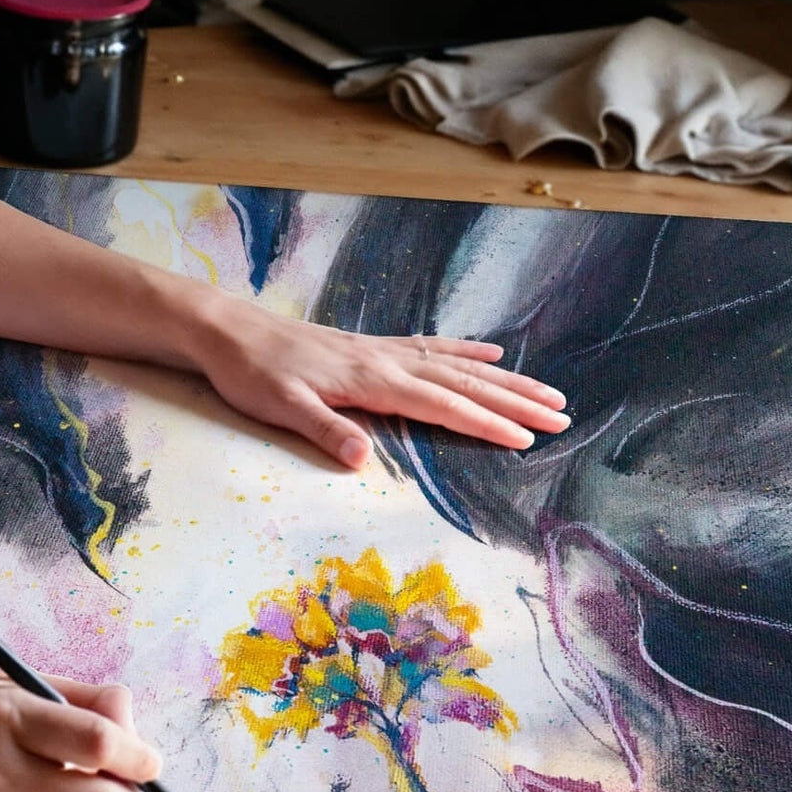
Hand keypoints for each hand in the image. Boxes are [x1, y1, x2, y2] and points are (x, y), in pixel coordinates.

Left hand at [193, 294, 569, 467]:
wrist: (228, 331)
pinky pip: (432, 346)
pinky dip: (466, 350)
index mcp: (371, 381)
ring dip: (504, 378)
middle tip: (562, 416)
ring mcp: (382, 350)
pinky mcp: (371, 346)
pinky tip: (490, 351)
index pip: (441, 405)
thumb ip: (324, 431)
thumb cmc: (251, 375)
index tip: (527, 438)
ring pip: (457, 364)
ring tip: (546, 390)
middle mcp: (386, 361)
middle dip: (514, 400)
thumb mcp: (279, 408)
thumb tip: (360, 460)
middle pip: (464, 382)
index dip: (485, 423)